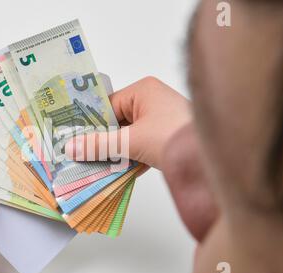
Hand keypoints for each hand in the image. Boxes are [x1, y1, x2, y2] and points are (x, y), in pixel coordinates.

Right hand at [64, 77, 191, 170]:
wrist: (211, 160)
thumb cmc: (172, 137)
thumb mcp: (130, 141)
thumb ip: (98, 144)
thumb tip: (71, 147)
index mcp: (143, 90)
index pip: (108, 106)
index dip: (91, 124)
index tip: (75, 140)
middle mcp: (153, 101)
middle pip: (117, 122)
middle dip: (103, 141)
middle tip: (82, 156)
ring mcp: (162, 120)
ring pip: (128, 136)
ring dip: (116, 152)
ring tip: (96, 166)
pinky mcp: (167, 137)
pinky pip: (141, 145)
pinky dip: (131, 158)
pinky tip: (117, 171)